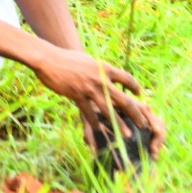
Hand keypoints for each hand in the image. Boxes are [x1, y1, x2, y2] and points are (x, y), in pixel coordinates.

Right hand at [34, 44, 165, 159]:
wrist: (48, 59)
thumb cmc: (66, 58)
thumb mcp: (88, 60)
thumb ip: (98, 69)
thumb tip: (106, 74)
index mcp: (105, 69)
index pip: (127, 79)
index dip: (135, 87)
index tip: (139, 94)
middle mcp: (101, 80)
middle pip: (124, 100)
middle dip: (136, 114)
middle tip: (143, 124)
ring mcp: (89, 89)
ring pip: (109, 111)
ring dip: (120, 124)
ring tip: (128, 134)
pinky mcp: (77, 95)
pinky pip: (89, 112)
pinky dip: (94, 122)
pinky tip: (99, 130)